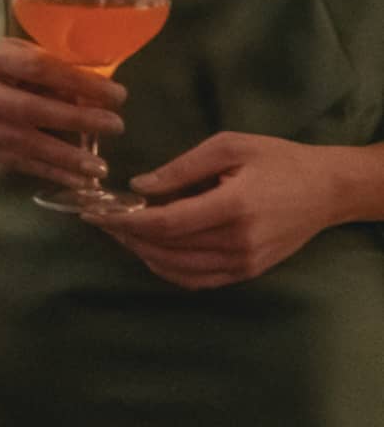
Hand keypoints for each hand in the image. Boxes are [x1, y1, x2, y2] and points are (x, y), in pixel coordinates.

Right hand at [0, 36, 126, 189]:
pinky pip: (18, 163)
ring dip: (65, 157)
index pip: (39, 68)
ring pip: (22, 142)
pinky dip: (50, 172)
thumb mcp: (19, 53)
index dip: (79, 82)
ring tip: (100, 167)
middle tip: (116, 126)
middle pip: (29, 108)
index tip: (117, 94)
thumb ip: (54, 70)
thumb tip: (102, 93)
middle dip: (77, 119)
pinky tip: (79, 179)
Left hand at [82, 131, 347, 287]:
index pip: (167, 224)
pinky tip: (151, 254)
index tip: (99, 213)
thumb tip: (139, 186)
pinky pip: (198, 280)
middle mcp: (237, 242)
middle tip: (102, 221)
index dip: (128, 222)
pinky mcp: (247, 273)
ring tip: (122, 235)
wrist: (326, 190)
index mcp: (233, 206)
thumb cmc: (278, 159)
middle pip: (168, 249)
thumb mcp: (229, 146)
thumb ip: (182, 167)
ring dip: (144, 255)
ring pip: (179, 270)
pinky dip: (168, 271)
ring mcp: (244, 263)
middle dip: (128, 237)